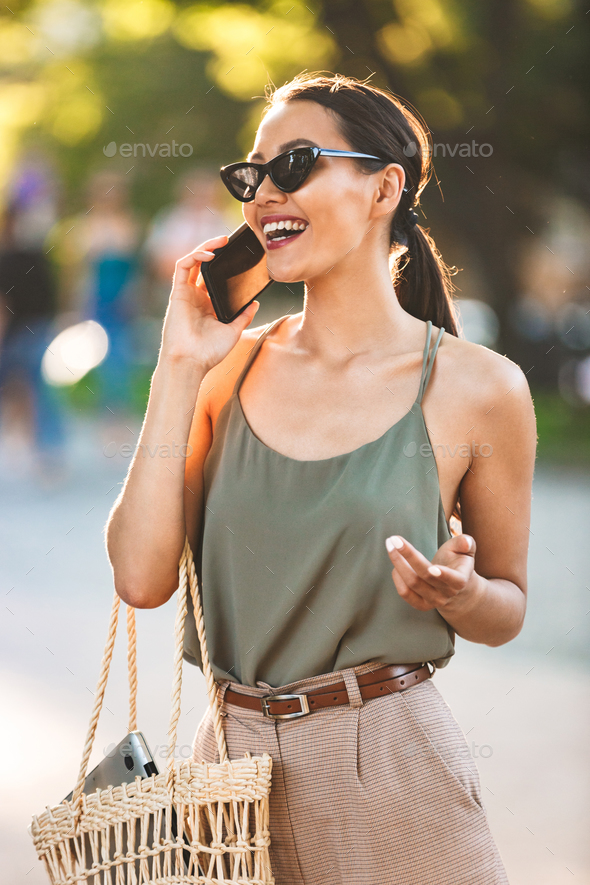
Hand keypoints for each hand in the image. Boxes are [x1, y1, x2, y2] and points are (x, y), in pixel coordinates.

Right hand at [159, 235, 259, 372]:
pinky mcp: (177, 293)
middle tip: (229, 241)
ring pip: (192, 261)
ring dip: (205, 248)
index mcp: (207, 305)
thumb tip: (255, 303)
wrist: (191, 362)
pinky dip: (195, 256)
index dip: (224, 264)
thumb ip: (243, 316)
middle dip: (215, 250)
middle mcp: (196, 297)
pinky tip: (210, 254)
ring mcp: (186, 294)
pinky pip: (182, 266)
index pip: (214, 277)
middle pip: (203, 265)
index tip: (238, 256)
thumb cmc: (209, 352)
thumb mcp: (233, 331)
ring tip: (221, 241)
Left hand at [385, 533, 481, 612]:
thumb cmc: (458, 563)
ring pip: (412, 584)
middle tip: (394, 539)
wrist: (456, 588)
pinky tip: (395, 565)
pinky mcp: (421, 605)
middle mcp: (447, 593)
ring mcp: (434, 601)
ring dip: (398, 564)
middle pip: (424, 576)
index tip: (432, 567)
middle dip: (408, 556)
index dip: (444, 575)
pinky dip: (397, 578)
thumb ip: (465, 544)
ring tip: (391, 546)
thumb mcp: (464, 551)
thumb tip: (466, 542)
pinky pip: (405, 593)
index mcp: (461, 580)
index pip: (454, 580)